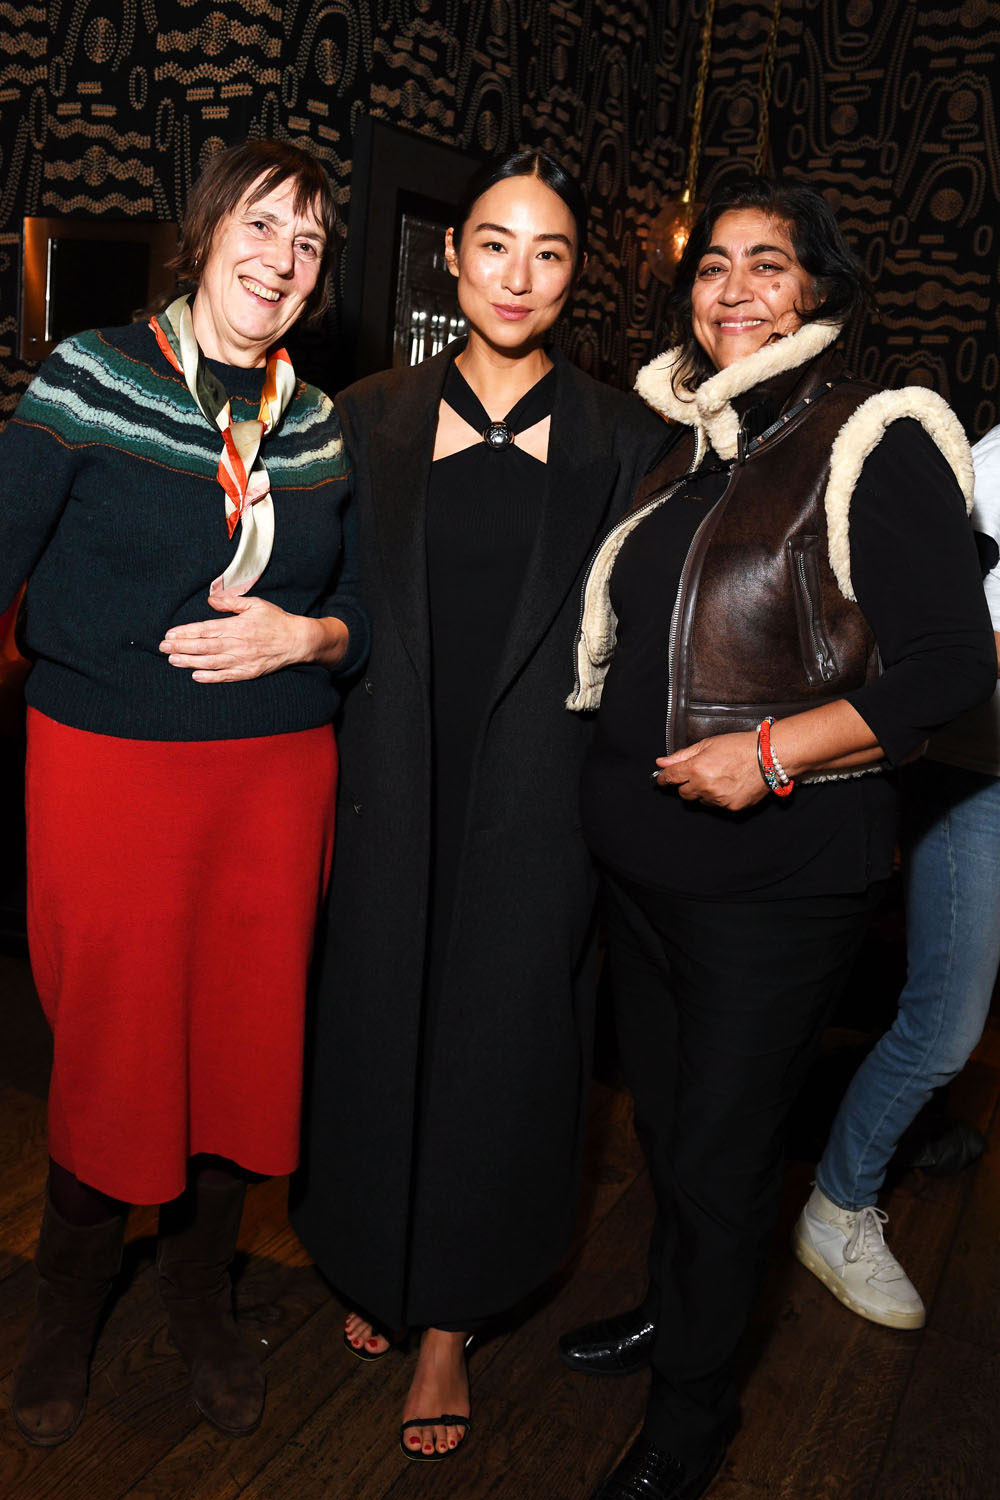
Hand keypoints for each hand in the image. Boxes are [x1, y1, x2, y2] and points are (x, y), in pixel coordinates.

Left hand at [160, 591, 325, 682]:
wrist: (298, 640)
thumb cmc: (276, 620)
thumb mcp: (255, 604)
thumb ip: (231, 603)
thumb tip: (210, 601)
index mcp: (236, 626)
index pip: (205, 629)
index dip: (185, 632)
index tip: (170, 633)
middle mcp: (237, 644)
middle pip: (203, 646)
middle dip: (180, 646)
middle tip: (163, 647)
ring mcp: (242, 660)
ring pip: (210, 662)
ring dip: (189, 661)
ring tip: (172, 660)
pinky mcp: (248, 672)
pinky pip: (226, 676)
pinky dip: (210, 677)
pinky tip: (195, 675)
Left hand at [651, 731, 766, 809]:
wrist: (769, 756)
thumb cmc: (740, 746)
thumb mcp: (708, 744)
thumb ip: (682, 755)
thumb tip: (662, 762)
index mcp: (696, 769)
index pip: (670, 778)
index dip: (664, 778)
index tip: (662, 778)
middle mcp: (705, 787)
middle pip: (683, 793)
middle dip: (686, 785)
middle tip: (699, 773)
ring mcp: (718, 800)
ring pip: (701, 800)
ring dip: (704, 791)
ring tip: (720, 776)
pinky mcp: (731, 808)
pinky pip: (717, 805)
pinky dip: (719, 797)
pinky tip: (729, 784)